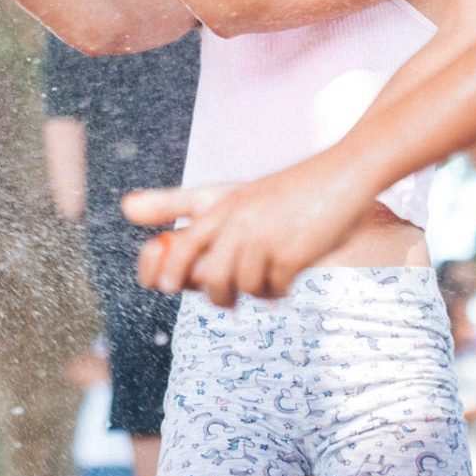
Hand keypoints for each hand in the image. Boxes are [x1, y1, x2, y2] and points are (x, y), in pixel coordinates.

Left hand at [126, 152, 370, 306]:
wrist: (345, 175)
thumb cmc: (295, 190)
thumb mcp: (243, 194)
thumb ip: (199, 212)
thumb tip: (129, 208)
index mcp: (222, 201)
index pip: (180, 237)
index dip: (162, 265)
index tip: (163, 284)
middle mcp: (236, 217)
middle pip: (201, 272)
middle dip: (213, 294)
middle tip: (225, 300)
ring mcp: (261, 235)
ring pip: (236, 287)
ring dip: (254, 291)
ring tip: (268, 279)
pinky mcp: (288, 253)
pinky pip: (271, 289)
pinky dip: (279, 289)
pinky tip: (288, 275)